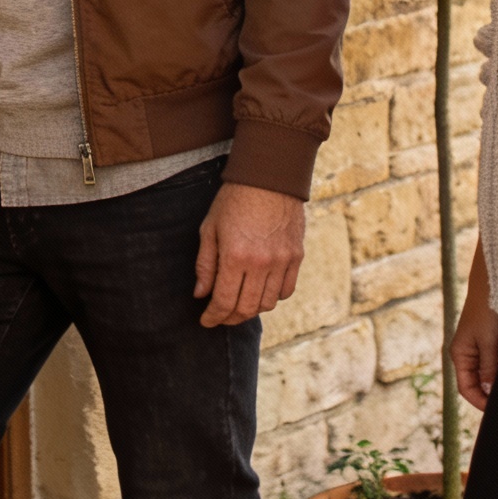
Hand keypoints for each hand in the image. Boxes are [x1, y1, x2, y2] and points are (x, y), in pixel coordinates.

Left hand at [194, 184, 305, 327]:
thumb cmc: (234, 200)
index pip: (224, 301)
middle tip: (221, 317)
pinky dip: (273, 297)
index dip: (213, 317)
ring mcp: (282, 261)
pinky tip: (261, 291)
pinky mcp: (296, 256)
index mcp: (235, 256)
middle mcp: (260, 263)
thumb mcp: (210, 228)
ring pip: (268, 303)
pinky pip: (286, 290)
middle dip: (230, 318)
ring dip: (252, 309)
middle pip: (246, 308)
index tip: (206, 321)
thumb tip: (201, 294)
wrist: (269, 177)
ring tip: (239, 304)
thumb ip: (205, 264)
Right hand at [449, 270, 497, 411]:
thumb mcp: (489, 344)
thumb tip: (490, 393)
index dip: (481, 402)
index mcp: (460, 355)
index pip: (466, 389)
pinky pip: (493, 363)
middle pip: (475, 384)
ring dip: (497, 382)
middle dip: (489, 395)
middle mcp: (465, 354)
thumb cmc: (487, 314)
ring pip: (486, 374)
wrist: (492, 286)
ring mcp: (476, 348)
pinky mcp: (487, 342)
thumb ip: (489, 370)